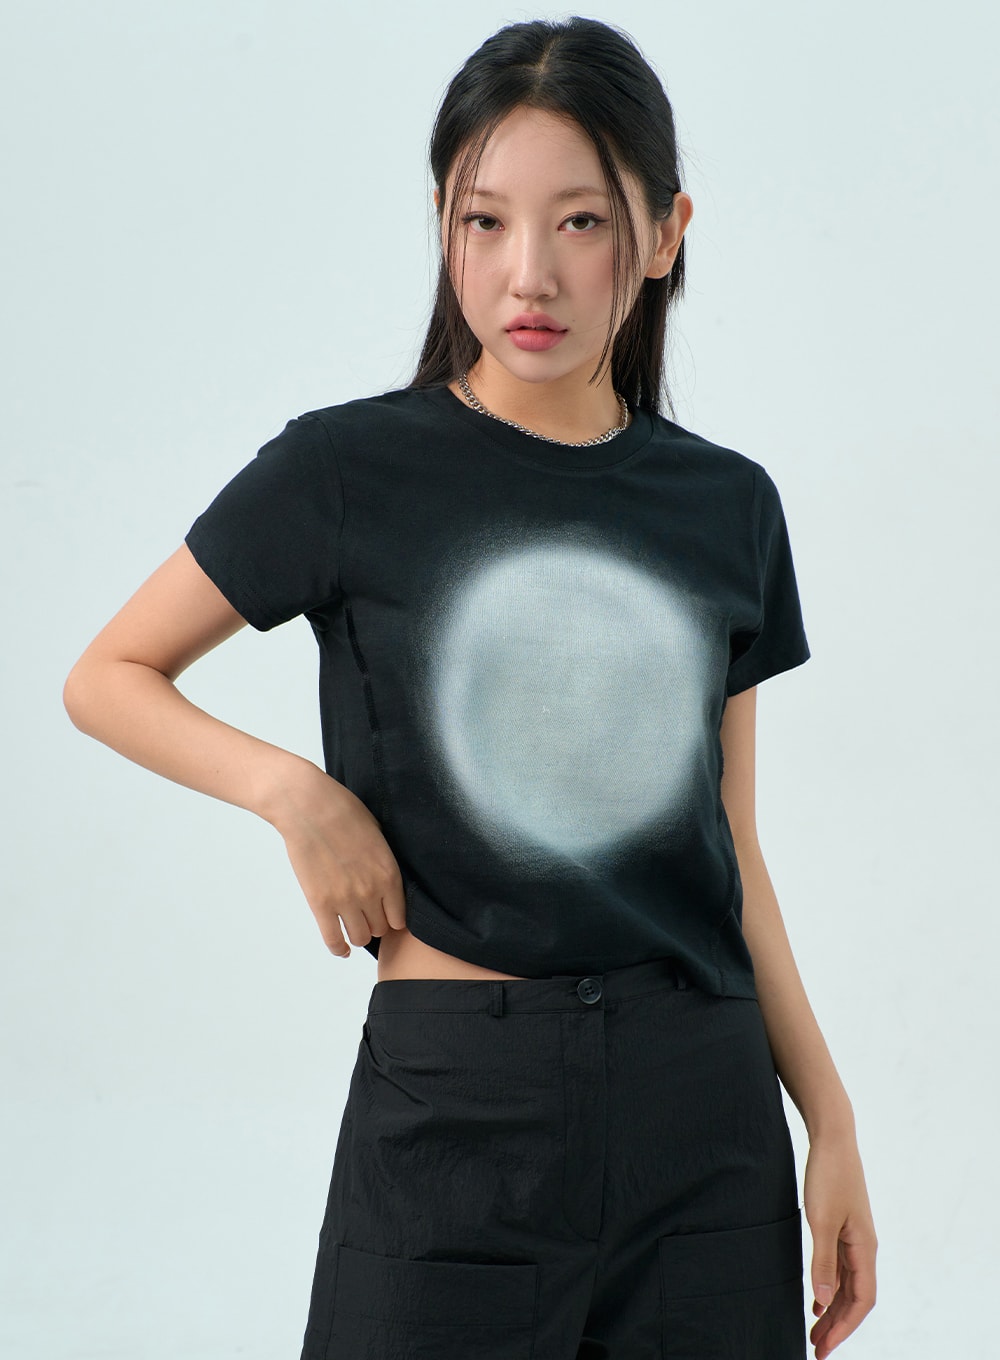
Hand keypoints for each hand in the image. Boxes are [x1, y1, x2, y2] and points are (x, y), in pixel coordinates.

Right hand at [267, 763, 406, 956]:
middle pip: (380, 929)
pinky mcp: (319, 904)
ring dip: (358, 934)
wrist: (309, 806)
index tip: (386, 913)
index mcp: (389, 874)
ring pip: (360, 938)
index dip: (393, 918)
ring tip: (354, 925)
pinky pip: (333, 939)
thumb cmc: (344, 812)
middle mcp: (371, 892)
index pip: (400, 917)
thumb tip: (386, 879)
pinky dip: (338, 948)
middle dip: (375, 924)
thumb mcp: (378, 835)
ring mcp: (345, 900)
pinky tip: (341, 949)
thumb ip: (384, 862)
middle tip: (367, 915)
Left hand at [803, 1129, 877, 1357]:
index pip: (861, 1300)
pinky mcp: (843, 1226)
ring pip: (848, 1284)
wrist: (832, 1138)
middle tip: (816, 1348)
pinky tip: (817, 1297)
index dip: (844, 1327)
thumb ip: (823, 1261)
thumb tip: (823, 1300)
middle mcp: (864, 1246)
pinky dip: (830, 1286)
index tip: (825, 1347)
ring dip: (833, 1308)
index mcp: (864, 1247)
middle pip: (856, 1297)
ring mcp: (855, 1236)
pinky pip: (841, 1267)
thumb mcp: (821, 1220)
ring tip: (814, 1330)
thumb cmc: (828, 1175)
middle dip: (837, 1325)